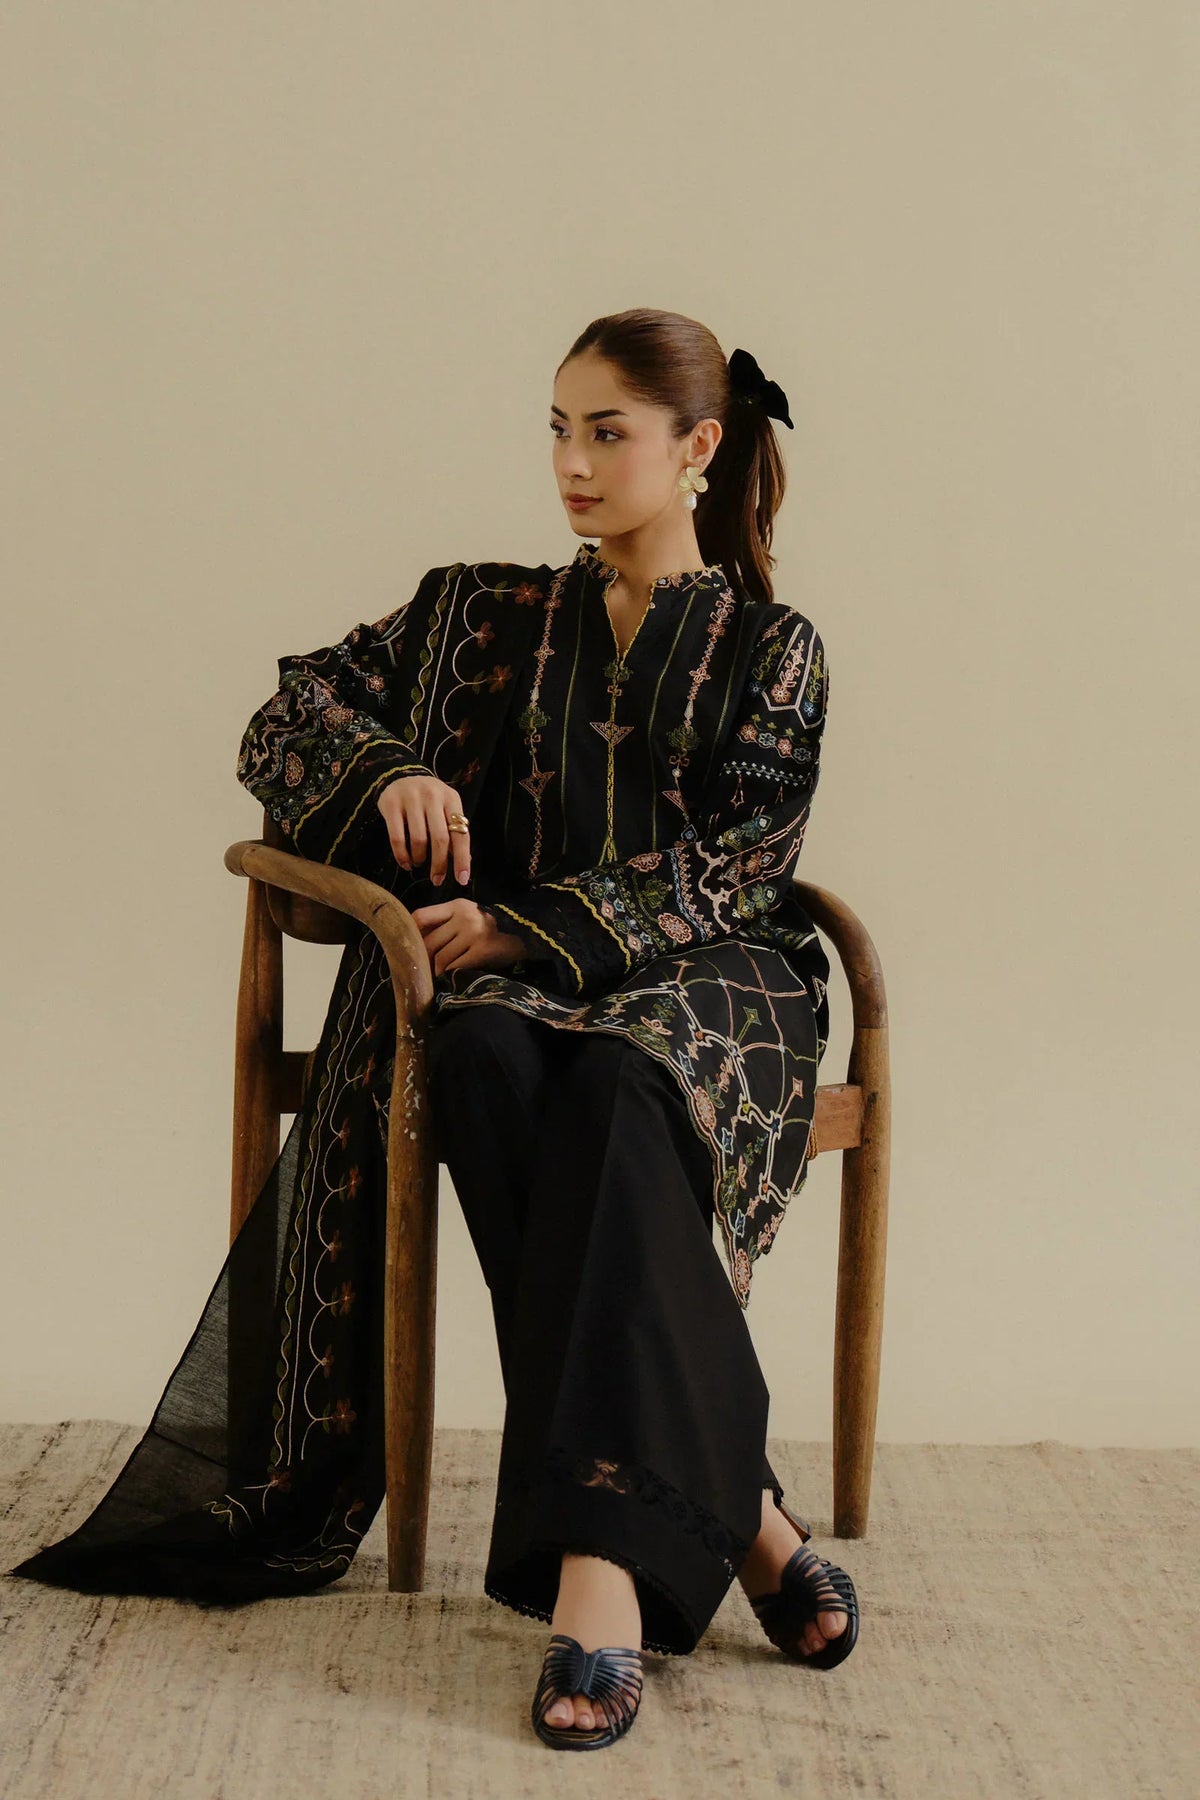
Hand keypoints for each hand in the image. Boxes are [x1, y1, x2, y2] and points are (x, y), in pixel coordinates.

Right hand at [377, 774, 470, 886]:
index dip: (462, 859)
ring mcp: (411, 799)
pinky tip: (405, 863)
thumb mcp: (445, 808)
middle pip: (440, 839)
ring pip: (418, 840)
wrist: (400, 775)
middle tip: (437, 879)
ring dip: (420, 859)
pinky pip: (396, 837)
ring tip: (418, 863)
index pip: (460, 834)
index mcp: (451, 799)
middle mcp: (433, 796)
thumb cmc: (428, 799)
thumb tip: (464, 862)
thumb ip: (453, 831)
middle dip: (439, 864)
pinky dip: (402, 856)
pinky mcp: (391, 804)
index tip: (462, 880)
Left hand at [410, 896, 528, 977]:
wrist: (523, 933)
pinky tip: (452, 977)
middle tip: (422, 969)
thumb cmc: (489, 928)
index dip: (411, 933)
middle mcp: (463, 917)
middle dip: (423, 959)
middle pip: (428, 942)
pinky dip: (450, 974)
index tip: (410, 946)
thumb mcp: (467, 916)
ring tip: (437, 975)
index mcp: (456, 906)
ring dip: (436, 970)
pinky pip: (455, 966)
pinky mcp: (482, 950)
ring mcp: (473, 933)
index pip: (421, 916)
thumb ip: (444, 923)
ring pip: (440, 957)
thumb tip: (414, 941)